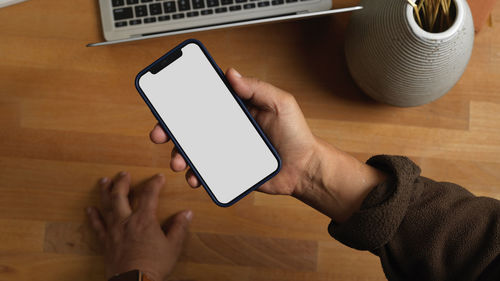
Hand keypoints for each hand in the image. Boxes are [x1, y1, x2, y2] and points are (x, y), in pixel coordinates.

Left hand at [87, 172, 191, 280]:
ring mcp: (114, 231)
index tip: (158, 178)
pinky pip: (97, 226)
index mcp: (144, 219)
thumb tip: (186, 214)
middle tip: (123, 174)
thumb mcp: (172, 246)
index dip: (154, 184)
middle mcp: (126, 221)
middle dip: (122, 182)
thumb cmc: (154, 265)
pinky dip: (93, 216)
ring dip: (105, 192)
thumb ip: (179, 228)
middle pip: (120, 195)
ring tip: (104, 182)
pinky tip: (90, 209)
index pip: (149, 195)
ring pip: (107, 206)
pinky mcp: (106, 242)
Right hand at [149, 68, 385, 221]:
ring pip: (194, 151)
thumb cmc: (296, 135)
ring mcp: (226, 150)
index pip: (205, 101)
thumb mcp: (281, 104)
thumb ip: (257, 89)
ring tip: (178, 161)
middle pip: (192, 127)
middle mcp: (228, 128)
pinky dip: (196, 175)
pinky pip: (207, 172)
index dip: (183, 101)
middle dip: (170, 130)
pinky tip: (195, 178)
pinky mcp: (229, 170)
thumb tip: (231, 73)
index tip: (166, 103)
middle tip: (159, 135)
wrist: (304, 170)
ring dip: (180, 155)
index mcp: (237, 110)